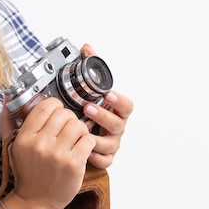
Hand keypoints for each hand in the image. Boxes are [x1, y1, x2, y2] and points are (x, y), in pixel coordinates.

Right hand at [0, 97, 95, 208]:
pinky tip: (81, 149)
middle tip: (67, 128)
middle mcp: (40, 145)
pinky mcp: (73, 164)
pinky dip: (88, 142)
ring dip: (80, 130)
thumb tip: (7, 100)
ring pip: (78, 125)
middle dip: (69, 118)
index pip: (44, 107)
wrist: (35, 202)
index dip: (55, 105)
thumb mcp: (12, 147)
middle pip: (64, 114)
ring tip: (75, 138)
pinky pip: (88, 139)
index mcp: (25, 138)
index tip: (57, 112)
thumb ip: (8, 122)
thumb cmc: (27, 173)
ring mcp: (58, 155)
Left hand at [80, 44, 133, 168]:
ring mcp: (111, 143)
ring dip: (97, 137)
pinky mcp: (104, 157)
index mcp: (115, 110)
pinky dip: (95, 157)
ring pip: (111, 143)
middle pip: (118, 123)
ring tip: (83, 131)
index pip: (126, 105)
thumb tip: (86, 47)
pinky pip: (104, 160)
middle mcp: (116, 126)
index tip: (108, 94)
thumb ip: (89, 68)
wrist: (81, 138)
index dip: (119, 100)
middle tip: (88, 108)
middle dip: (103, 116)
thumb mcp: (90, 91)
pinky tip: (85, 151)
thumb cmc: (89, 114)